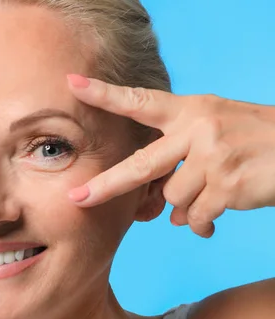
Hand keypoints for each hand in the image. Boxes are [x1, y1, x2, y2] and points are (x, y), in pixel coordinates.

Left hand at [66, 74, 274, 237]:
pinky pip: (194, 217)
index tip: (73, 84)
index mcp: (192, 110)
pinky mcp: (226, 185)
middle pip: (140, 166)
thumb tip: (163, 209)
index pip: (141, 102)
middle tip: (77, 199)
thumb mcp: (218, 127)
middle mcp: (198, 129)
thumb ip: (183, 158)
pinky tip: (212, 222)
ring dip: (185, 206)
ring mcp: (212, 157)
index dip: (105, 94)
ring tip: (210, 196)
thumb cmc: (257, 140)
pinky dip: (200, 224)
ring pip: (172, 198)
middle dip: (105, 187)